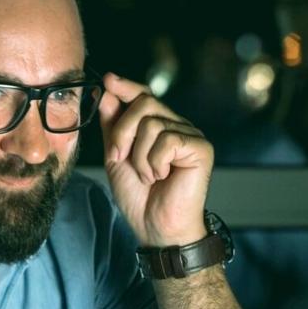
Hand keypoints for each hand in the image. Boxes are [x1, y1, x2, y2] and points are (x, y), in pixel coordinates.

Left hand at [97, 73, 214, 247]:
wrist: (156, 227)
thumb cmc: (139, 197)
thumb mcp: (116, 157)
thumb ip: (113, 126)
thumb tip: (106, 92)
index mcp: (159, 127)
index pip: (144, 96)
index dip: (126, 87)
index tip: (108, 80)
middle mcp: (177, 126)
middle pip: (145, 103)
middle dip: (123, 130)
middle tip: (120, 157)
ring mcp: (191, 136)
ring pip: (152, 123)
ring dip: (139, 155)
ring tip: (148, 176)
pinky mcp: (201, 148)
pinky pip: (168, 140)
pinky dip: (155, 162)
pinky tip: (162, 177)